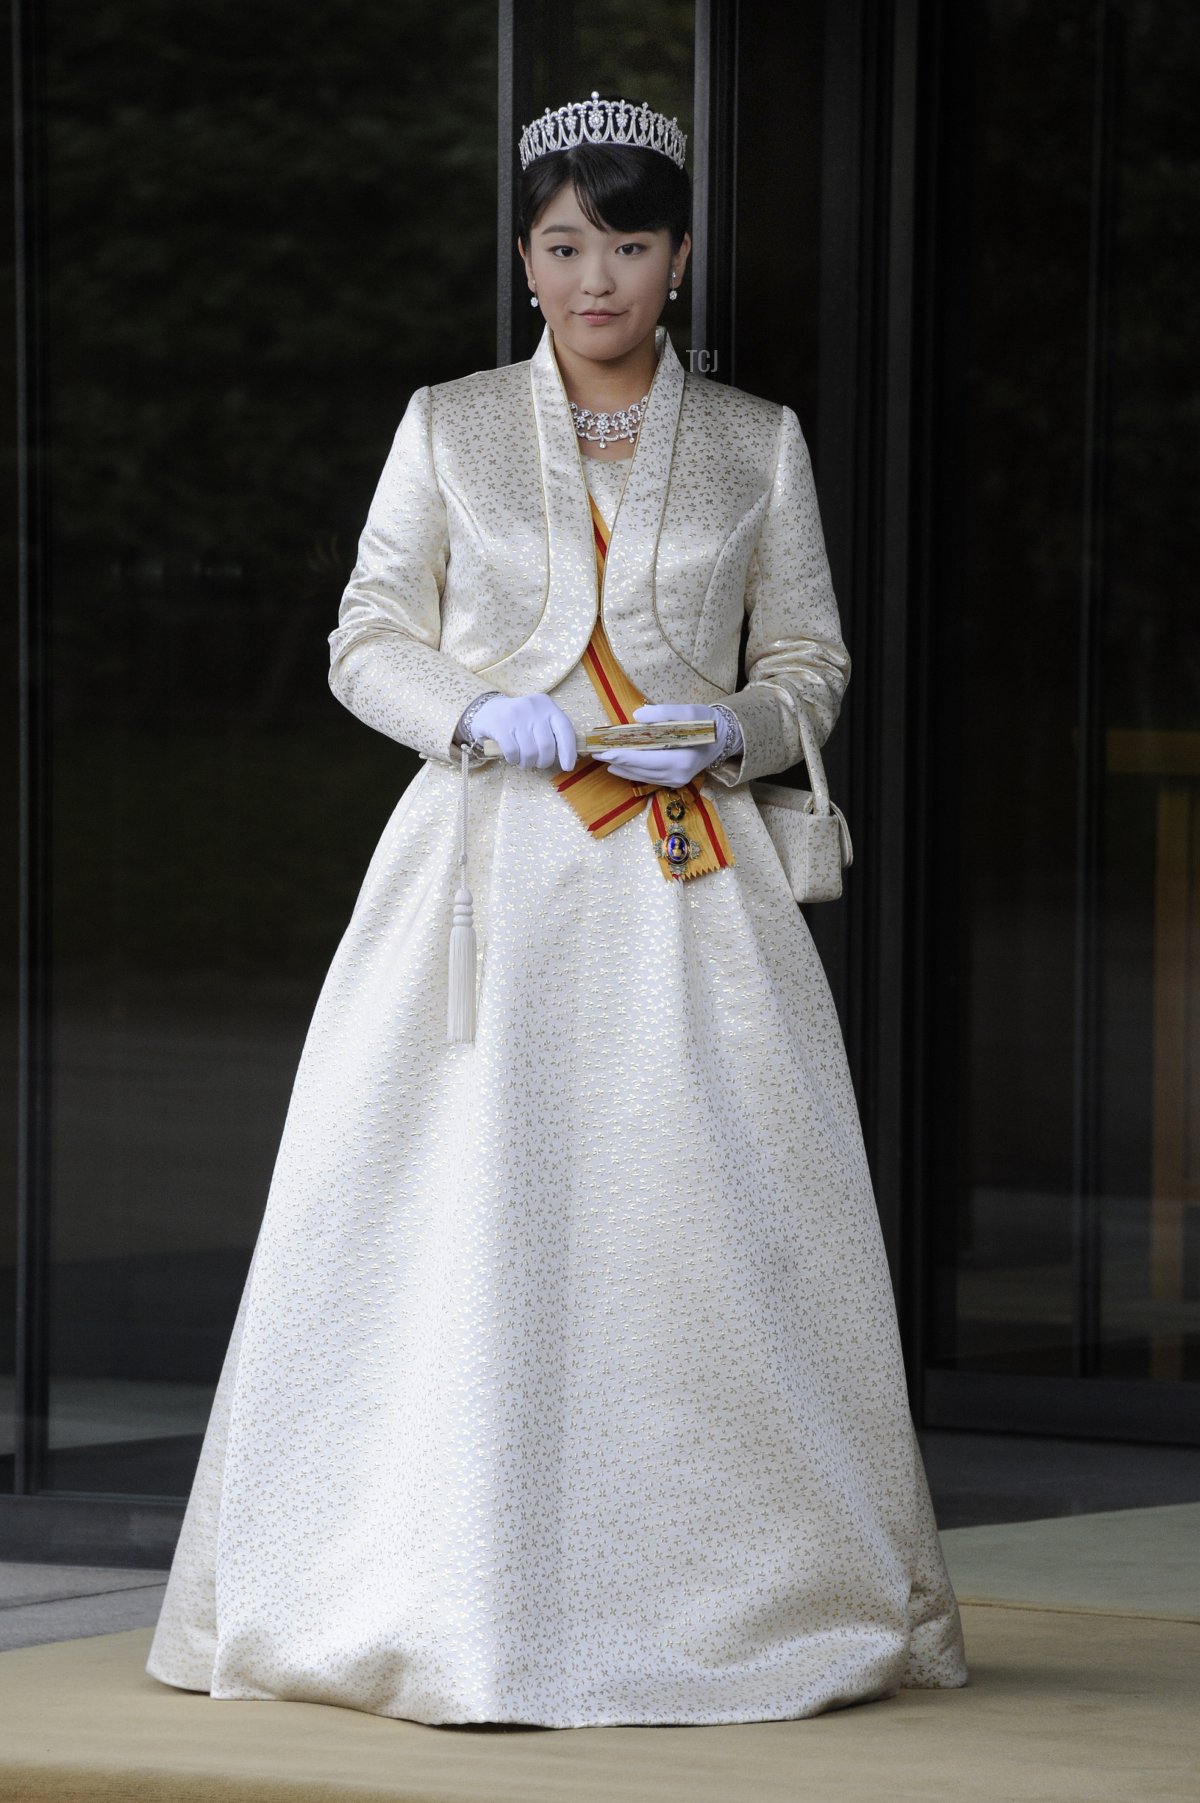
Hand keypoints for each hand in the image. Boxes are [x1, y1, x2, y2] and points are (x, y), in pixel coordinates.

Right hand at [469, 692, 577, 770]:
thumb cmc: (520, 720)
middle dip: (543, 761)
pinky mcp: (500, 725)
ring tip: (523, 760)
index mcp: (547, 705)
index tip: (567, 766)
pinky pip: (513, 752)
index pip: (565, 729)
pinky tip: (512, 757)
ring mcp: (515, 715)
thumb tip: (568, 757)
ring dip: (527, 763)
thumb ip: (553, 732)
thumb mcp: (539, 718)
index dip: (569, 751)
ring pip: (530, 752)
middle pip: (547, 746)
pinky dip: (514, 760)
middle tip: (537, 763)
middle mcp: (533, 707)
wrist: (489, 710)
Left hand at [591, 704, 735, 785]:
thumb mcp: (689, 712)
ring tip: (602, 758)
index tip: (605, 750)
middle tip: (595, 752)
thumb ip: (664, 713)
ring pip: (641, 776)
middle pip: (641, 770)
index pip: (647, 759)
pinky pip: (647, 778)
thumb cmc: (706, 723)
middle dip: (617, 761)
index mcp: (683, 760)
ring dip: (621, 767)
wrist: (722, 738)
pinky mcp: (673, 782)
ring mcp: (675, 781)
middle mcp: (678, 775)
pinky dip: (631, 771)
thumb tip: (637, 717)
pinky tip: (617, 766)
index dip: (624, 755)